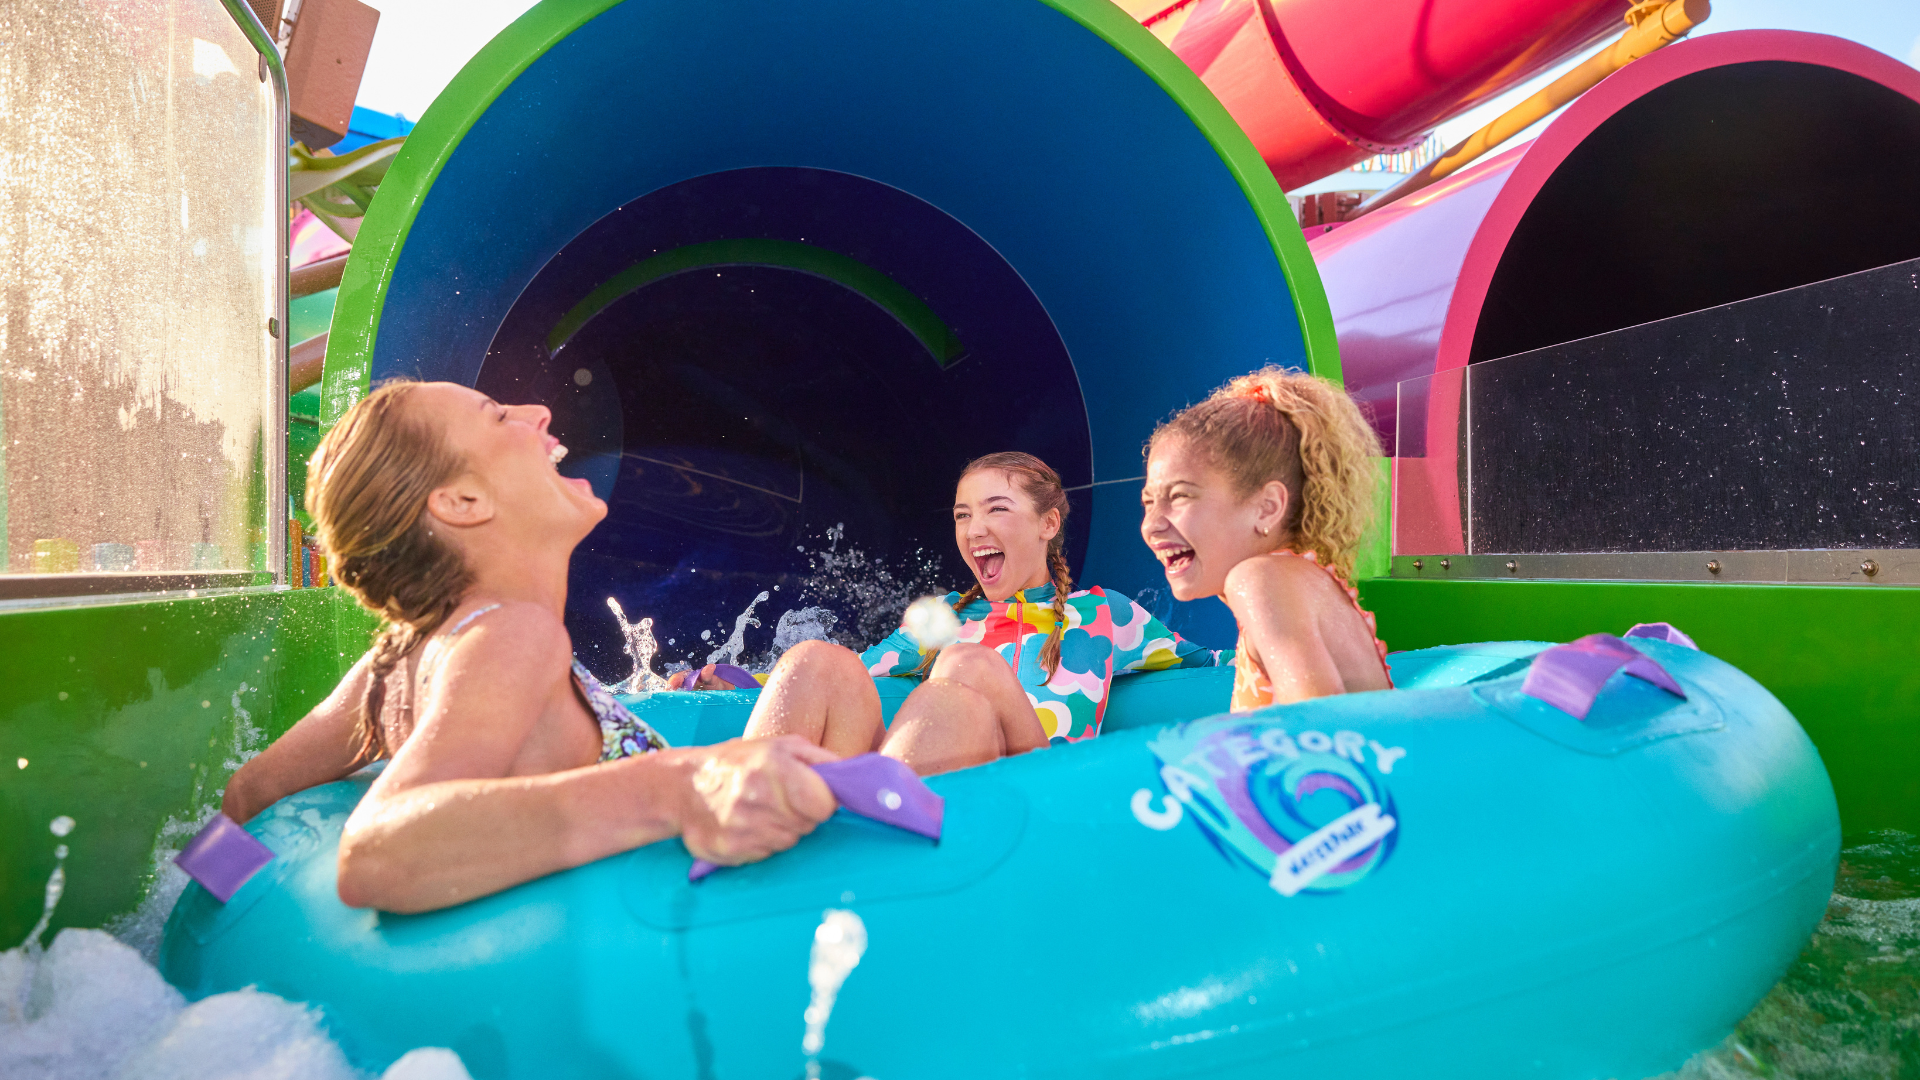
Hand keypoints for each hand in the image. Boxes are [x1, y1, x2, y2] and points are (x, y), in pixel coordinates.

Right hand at [678, 736, 837, 865]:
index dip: (822, 801)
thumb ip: (821, 760)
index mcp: (776, 767)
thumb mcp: (782, 746)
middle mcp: (758, 798)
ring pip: (788, 842)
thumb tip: (853, 777)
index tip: (811, 795)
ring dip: (781, 830)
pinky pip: (765, 855)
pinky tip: (746, 826)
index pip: (824, 805)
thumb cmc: (739, 763)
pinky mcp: (730, 850)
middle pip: (808, 826)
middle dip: (801, 815)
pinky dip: (761, 844)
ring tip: (760, 811)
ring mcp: (743, 827)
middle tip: (779, 800)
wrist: (681, 786)